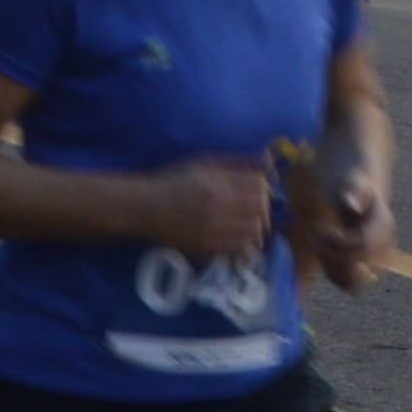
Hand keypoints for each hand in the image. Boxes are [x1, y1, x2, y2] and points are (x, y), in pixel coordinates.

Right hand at [138, 154, 272, 265]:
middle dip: (263, 208)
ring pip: (253, 232)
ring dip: (255, 227)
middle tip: (255, 209)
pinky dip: (244, 244)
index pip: (259, 187)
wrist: (144, 207)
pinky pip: (238, 250)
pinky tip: (236, 237)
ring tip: (247, 223)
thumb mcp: (203, 163)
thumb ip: (235, 162)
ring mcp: (211, 231)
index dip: (263, 188)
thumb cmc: (173, 180)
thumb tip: (267, 161)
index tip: (257, 189)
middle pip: (260, 210)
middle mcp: (216, 208)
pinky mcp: (205, 248)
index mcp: (216, 184)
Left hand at [296, 161, 393, 292]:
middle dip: (333, 264)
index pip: (362, 252)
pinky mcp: (360, 256)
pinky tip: (319, 243)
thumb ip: (351, 192)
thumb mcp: (347, 177)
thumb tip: (352, 206)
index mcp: (383, 226)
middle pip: (359, 279)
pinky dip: (330, 266)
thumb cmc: (349, 168)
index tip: (317, 228)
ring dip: (330, 268)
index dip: (336, 245)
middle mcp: (383, 245)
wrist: (355, 161)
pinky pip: (347, 275)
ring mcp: (373, 253)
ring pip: (353, 282)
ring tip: (317, 240)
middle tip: (316, 238)